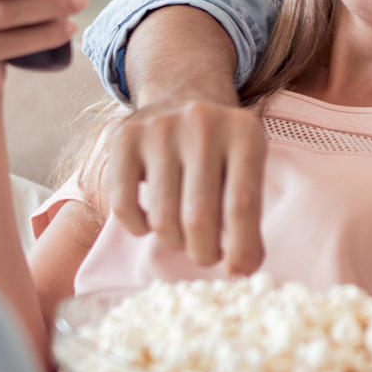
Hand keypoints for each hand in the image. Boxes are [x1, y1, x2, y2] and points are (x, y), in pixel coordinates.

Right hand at [104, 98, 266, 271]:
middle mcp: (202, 123)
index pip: (241, 206)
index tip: (237, 274)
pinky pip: (124, 208)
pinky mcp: (124, 137)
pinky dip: (138, 228)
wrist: (181, 97)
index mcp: (244, 133)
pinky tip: (151, 220)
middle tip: (206, 255)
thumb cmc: (220, 152)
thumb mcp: (246, 169)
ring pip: (162, 219)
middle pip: (199, 218)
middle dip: (204, 253)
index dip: (240, 250)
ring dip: (174, 242)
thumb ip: (248, 218)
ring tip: (182, 234)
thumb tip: (240, 273)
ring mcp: (159, 128)